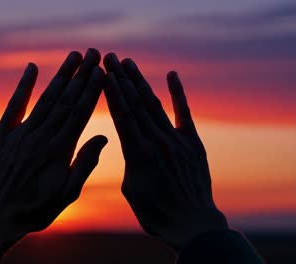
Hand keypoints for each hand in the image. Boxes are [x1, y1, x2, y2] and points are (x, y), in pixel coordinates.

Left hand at [0, 49, 106, 250]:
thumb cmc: (35, 210)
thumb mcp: (67, 195)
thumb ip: (84, 164)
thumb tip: (102, 138)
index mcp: (59, 151)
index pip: (80, 113)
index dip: (92, 90)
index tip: (102, 71)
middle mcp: (41, 137)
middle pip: (65, 100)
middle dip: (81, 75)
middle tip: (93, 53)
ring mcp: (20, 134)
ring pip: (45, 99)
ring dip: (61, 76)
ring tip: (73, 56)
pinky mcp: (2, 135)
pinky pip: (14, 106)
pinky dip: (23, 86)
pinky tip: (32, 68)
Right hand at [103, 53, 227, 251]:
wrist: (192, 223)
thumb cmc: (156, 212)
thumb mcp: (130, 189)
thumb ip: (128, 161)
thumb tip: (127, 142)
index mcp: (138, 154)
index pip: (122, 115)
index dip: (112, 91)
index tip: (103, 73)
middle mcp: (156, 141)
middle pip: (135, 103)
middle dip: (121, 79)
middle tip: (110, 58)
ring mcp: (176, 140)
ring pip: (154, 104)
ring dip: (140, 82)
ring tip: (128, 63)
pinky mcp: (192, 143)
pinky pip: (183, 113)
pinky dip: (178, 93)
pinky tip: (171, 75)